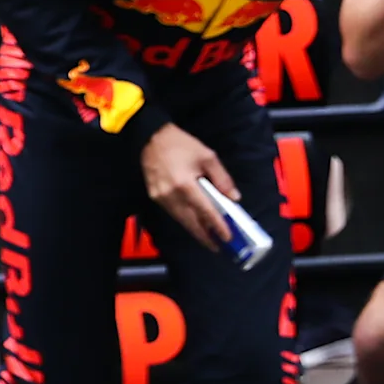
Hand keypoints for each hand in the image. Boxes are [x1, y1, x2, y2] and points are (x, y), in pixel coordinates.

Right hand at [139, 121, 236, 250]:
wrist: (150, 137)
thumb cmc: (181, 144)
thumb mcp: (207, 156)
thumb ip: (222, 178)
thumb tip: (234, 198)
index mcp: (185, 184)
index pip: (205, 211)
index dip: (217, 226)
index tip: (228, 238)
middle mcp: (171, 195)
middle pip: (190, 222)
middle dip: (204, 236)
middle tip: (217, 247)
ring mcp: (160, 197)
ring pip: (180, 220)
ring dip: (194, 230)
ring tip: (207, 238)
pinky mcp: (154, 196)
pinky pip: (172, 213)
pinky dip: (184, 220)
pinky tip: (192, 222)